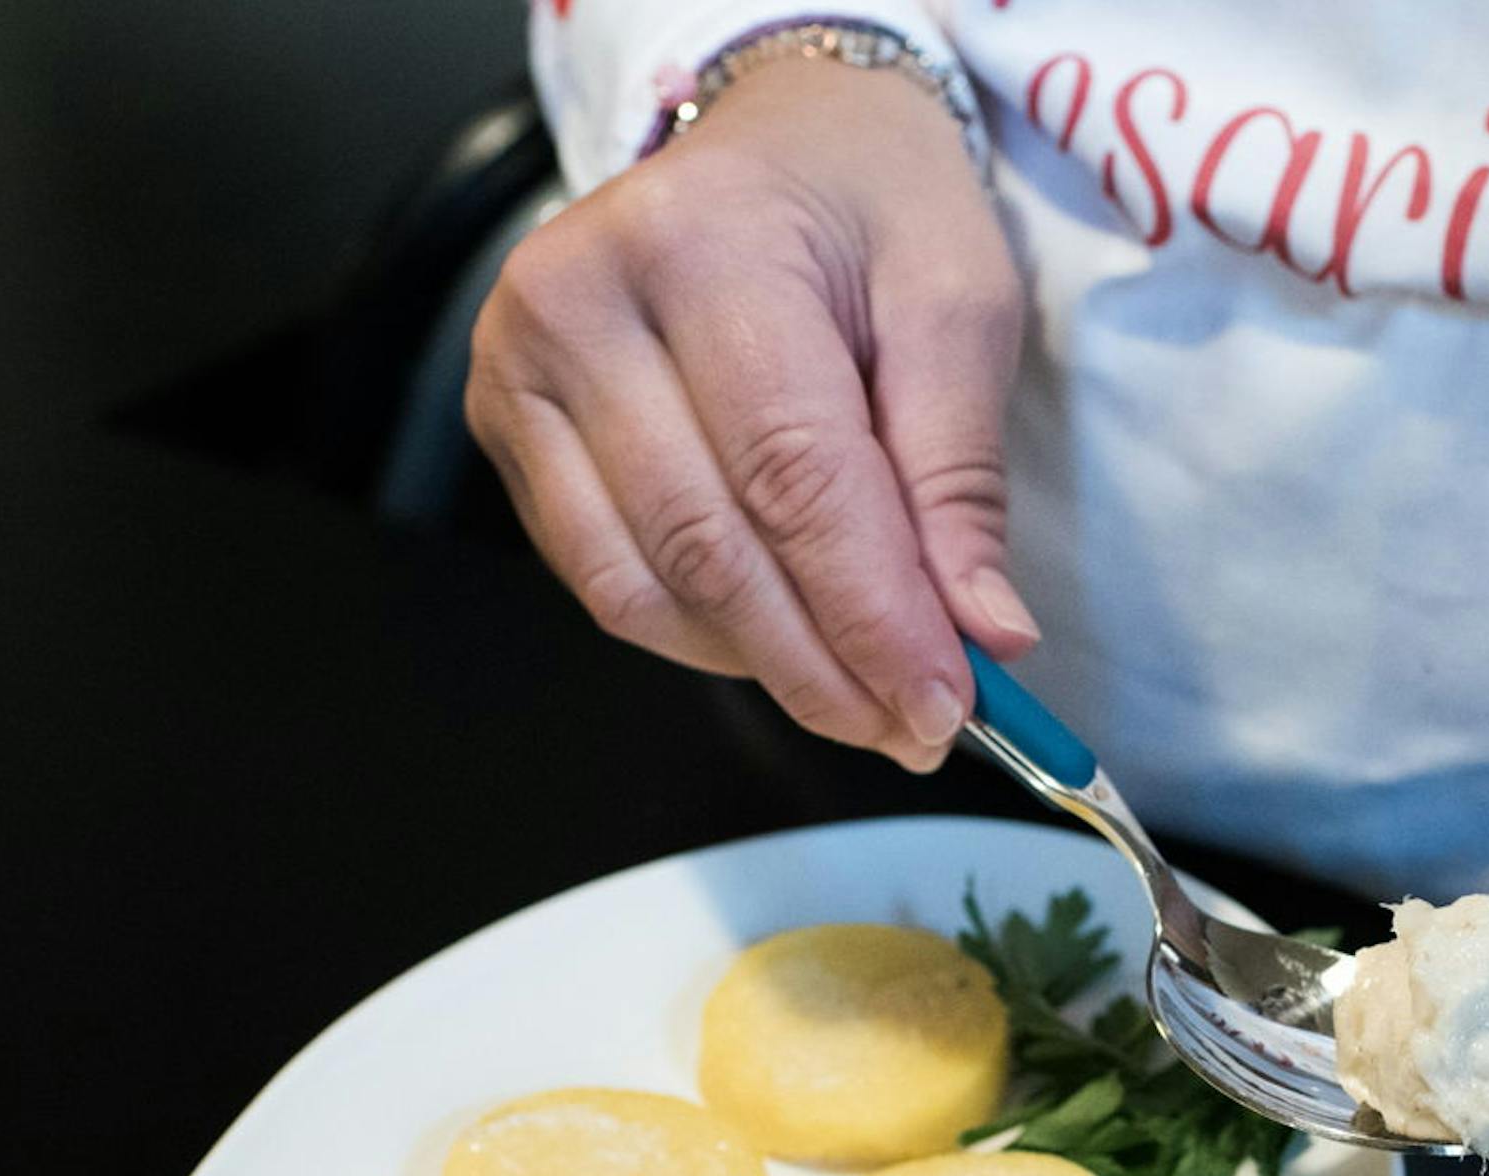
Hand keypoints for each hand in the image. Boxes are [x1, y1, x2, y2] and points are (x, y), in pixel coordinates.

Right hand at [468, 58, 1036, 769]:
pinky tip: (779, 638)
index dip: (871, 613)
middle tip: (916, 728)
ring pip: (641, 582)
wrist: (774, 134)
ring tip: (863, 696)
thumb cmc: (870, 204)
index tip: (947, 705)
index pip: (792, 476)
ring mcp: (521, 364)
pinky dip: (699, 634)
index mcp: (705, 246)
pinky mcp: (505, 420)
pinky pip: (600, 576)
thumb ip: (960, 473)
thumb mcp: (956, 300)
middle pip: (709, 545)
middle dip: (824, 663)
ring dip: (761, 666)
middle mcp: (582, 300)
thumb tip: (983, 632)